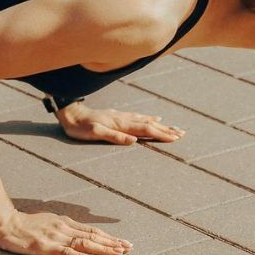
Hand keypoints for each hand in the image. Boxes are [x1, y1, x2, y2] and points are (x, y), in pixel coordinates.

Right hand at [0, 210, 131, 254]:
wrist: (6, 222)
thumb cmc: (24, 224)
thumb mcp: (47, 221)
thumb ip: (61, 227)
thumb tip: (75, 233)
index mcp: (64, 222)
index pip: (91, 231)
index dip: (109, 237)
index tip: (123, 242)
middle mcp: (64, 228)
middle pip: (93, 236)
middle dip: (113, 243)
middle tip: (129, 248)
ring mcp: (56, 237)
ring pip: (85, 244)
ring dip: (104, 249)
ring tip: (119, 253)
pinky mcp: (47, 247)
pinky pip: (67, 252)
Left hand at [60, 106, 185, 144]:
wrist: (71, 113)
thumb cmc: (80, 127)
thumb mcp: (94, 133)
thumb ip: (114, 137)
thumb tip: (134, 141)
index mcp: (121, 125)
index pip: (146, 130)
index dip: (162, 134)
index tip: (176, 138)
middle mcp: (124, 119)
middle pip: (150, 124)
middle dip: (167, 129)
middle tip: (183, 133)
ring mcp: (122, 117)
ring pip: (147, 120)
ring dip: (162, 124)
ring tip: (174, 127)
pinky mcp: (118, 116)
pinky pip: (139, 117)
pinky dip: (150, 118)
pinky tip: (155, 117)